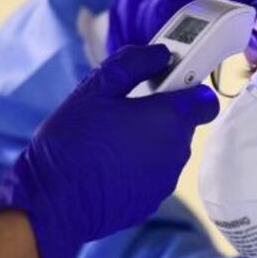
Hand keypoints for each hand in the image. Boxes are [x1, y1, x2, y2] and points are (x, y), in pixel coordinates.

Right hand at [0, 44, 219, 257]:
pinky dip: (140, 166)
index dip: (188, 87)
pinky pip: (154, 173)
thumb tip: (160, 53)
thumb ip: (133, 63)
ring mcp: (166, 180)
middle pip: (183, 123)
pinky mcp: (151, 201)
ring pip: (167, 149)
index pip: (205, 100)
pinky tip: (108, 164)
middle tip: (125, 109)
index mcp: (169, 119)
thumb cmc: (72, 144)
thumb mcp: (96, 89)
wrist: (52, 204)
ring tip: (111, 139)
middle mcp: (176, 151)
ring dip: (149, 140)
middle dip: (162, 113)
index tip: (167, 82)